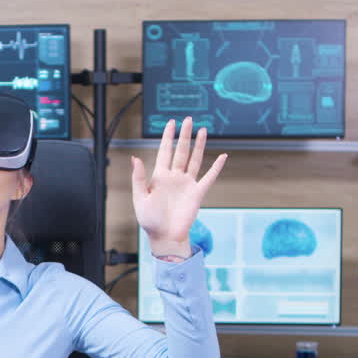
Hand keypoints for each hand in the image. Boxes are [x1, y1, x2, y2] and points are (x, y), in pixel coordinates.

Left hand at [131, 117, 227, 257]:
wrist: (165, 237)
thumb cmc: (150, 220)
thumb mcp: (140, 198)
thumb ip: (139, 178)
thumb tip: (135, 158)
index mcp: (159, 177)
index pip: (164, 151)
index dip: (167, 137)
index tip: (170, 122)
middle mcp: (174, 177)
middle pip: (181, 151)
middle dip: (184, 135)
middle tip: (188, 119)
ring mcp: (187, 184)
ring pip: (194, 160)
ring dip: (199, 145)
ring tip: (203, 130)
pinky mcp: (197, 193)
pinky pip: (209, 177)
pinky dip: (216, 167)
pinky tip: (223, 156)